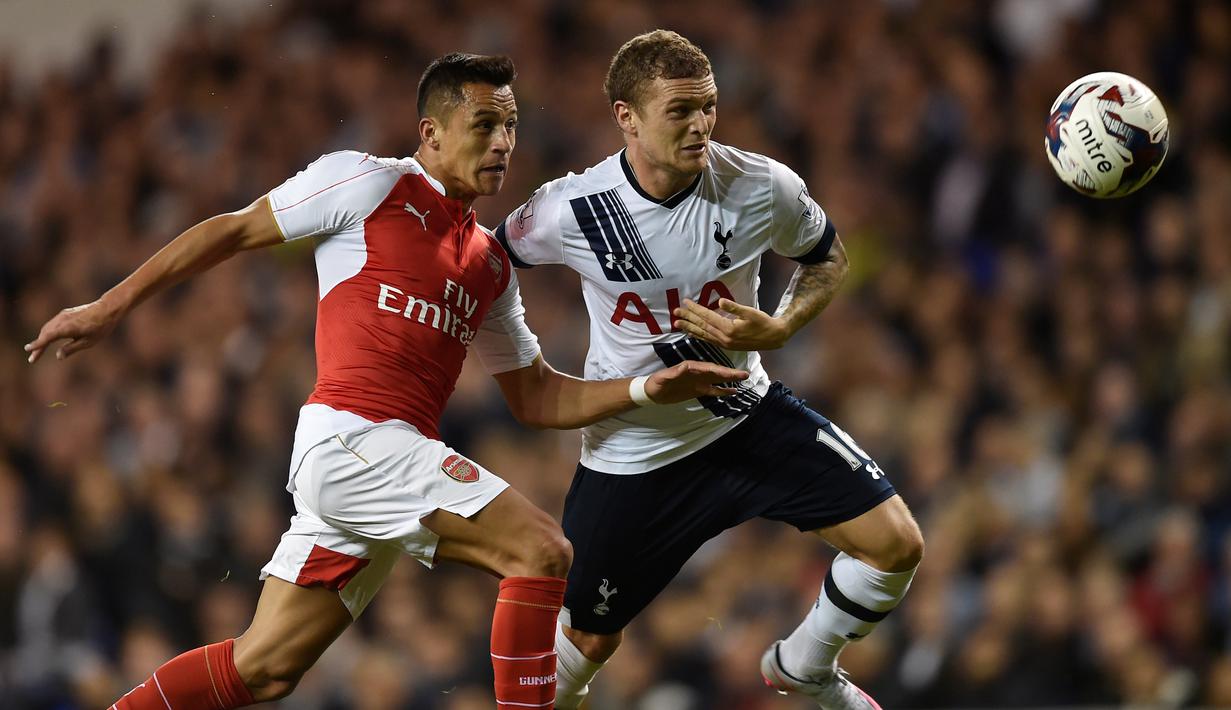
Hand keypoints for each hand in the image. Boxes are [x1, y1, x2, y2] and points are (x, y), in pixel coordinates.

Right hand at [25, 300, 122, 362]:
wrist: (107, 309)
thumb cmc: (100, 327)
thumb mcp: (88, 342)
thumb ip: (71, 348)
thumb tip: (58, 356)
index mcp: (67, 328)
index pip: (48, 337)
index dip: (37, 344)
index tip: (27, 350)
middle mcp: (62, 320)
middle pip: (45, 334)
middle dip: (38, 346)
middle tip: (33, 359)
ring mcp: (63, 315)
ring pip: (47, 328)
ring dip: (41, 339)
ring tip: (37, 351)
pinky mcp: (65, 313)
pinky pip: (52, 324)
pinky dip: (47, 332)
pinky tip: (47, 340)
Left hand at [644, 360, 748, 403]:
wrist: (653, 392)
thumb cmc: (657, 382)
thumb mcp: (663, 377)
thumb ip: (674, 373)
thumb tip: (685, 367)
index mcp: (690, 368)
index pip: (707, 368)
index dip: (718, 369)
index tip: (729, 372)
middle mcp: (697, 372)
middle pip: (716, 371)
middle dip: (729, 373)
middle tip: (744, 373)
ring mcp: (699, 381)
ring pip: (718, 379)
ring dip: (730, 379)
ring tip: (743, 378)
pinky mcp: (699, 390)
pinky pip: (714, 390)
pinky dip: (723, 390)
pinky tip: (734, 391)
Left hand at [673, 298, 790, 350]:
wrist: (774, 338)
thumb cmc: (763, 322)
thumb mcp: (750, 312)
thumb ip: (734, 307)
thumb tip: (719, 300)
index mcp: (729, 329)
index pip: (708, 317)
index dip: (696, 309)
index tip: (685, 302)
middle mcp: (724, 338)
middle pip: (702, 326)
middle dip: (688, 319)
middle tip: (675, 312)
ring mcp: (724, 344)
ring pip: (703, 334)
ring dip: (690, 328)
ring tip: (677, 324)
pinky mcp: (726, 346)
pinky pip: (708, 340)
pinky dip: (698, 336)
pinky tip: (691, 333)